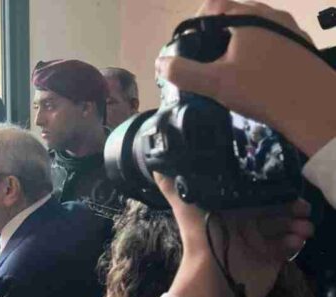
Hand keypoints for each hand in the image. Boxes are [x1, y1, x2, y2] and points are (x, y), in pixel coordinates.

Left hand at [154, 172, 312, 296]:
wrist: (210, 281)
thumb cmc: (201, 241)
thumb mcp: (187, 210)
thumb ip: (174, 189)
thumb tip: (156, 166)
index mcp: (232, 210)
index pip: (259, 195)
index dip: (275, 192)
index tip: (290, 191)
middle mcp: (246, 224)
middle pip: (277, 210)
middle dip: (292, 209)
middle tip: (302, 210)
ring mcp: (259, 242)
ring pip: (286, 228)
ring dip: (297, 226)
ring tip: (301, 230)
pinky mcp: (269, 259)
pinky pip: (288, 248)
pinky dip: (294, 244)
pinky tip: (294, 243)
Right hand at [155, 0, 335, 156]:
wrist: (315, 108)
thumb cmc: (262, 90)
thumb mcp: (214, 83)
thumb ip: (183, 71)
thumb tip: (160, 62)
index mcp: (247, 17)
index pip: (214, 5)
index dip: (197, 21)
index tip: (191, 44)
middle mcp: (271, 16)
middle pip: (236, 15)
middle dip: (217, 33)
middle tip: (206, 59)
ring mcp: (290, 30)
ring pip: (256, 29)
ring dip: (239, 44)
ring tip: (229, 70)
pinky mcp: (302, 47)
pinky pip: (273, 42)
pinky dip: (259, 53)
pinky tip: (255, 76)